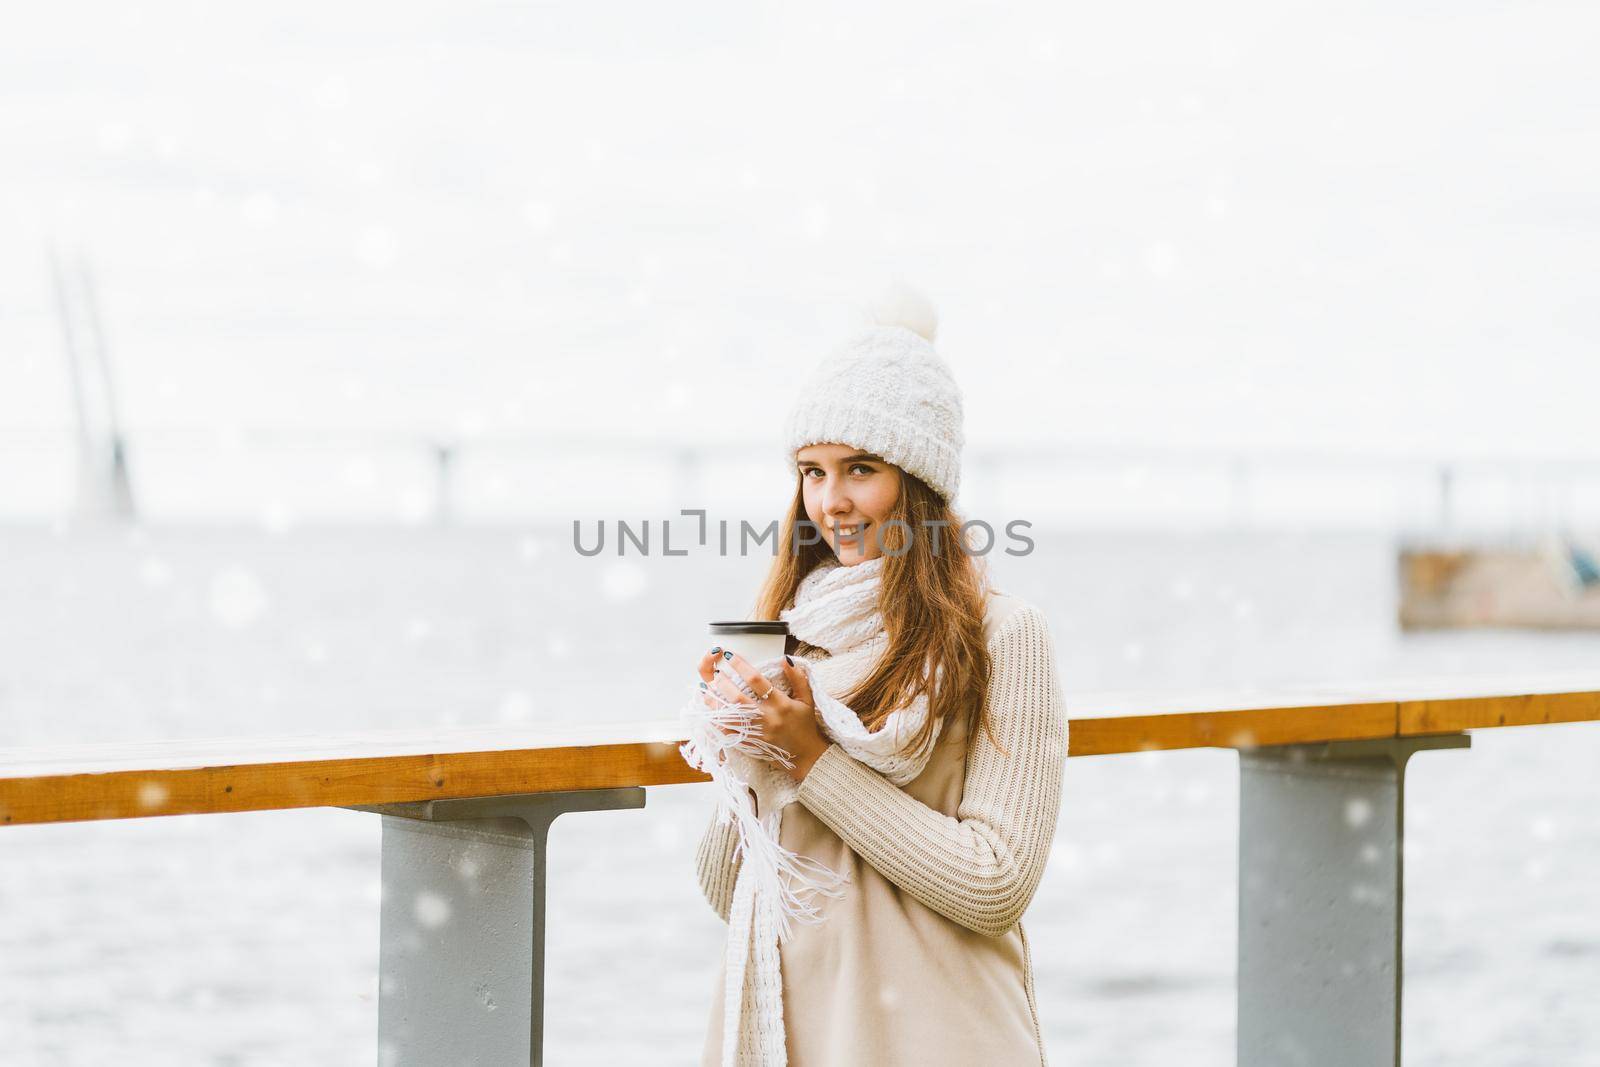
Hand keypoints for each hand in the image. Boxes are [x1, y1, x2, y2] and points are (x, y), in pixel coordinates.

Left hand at [695, 646, 830, 782]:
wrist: (806, 756)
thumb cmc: (806, 725)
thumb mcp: (807, 699)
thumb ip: (798, 678)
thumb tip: (785, 659)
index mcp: (780, 703)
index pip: (756, 680)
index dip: (741, 666)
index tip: (729, 655)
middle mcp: (766, 717)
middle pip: (738, 699)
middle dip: (723, 684)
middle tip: (715, 672)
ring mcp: (757, 732)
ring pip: (730, 717)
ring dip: (715, 702)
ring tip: (706, 689)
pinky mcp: (751, 744)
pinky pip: (729, 733)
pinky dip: (718, 722)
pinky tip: (710, 711)